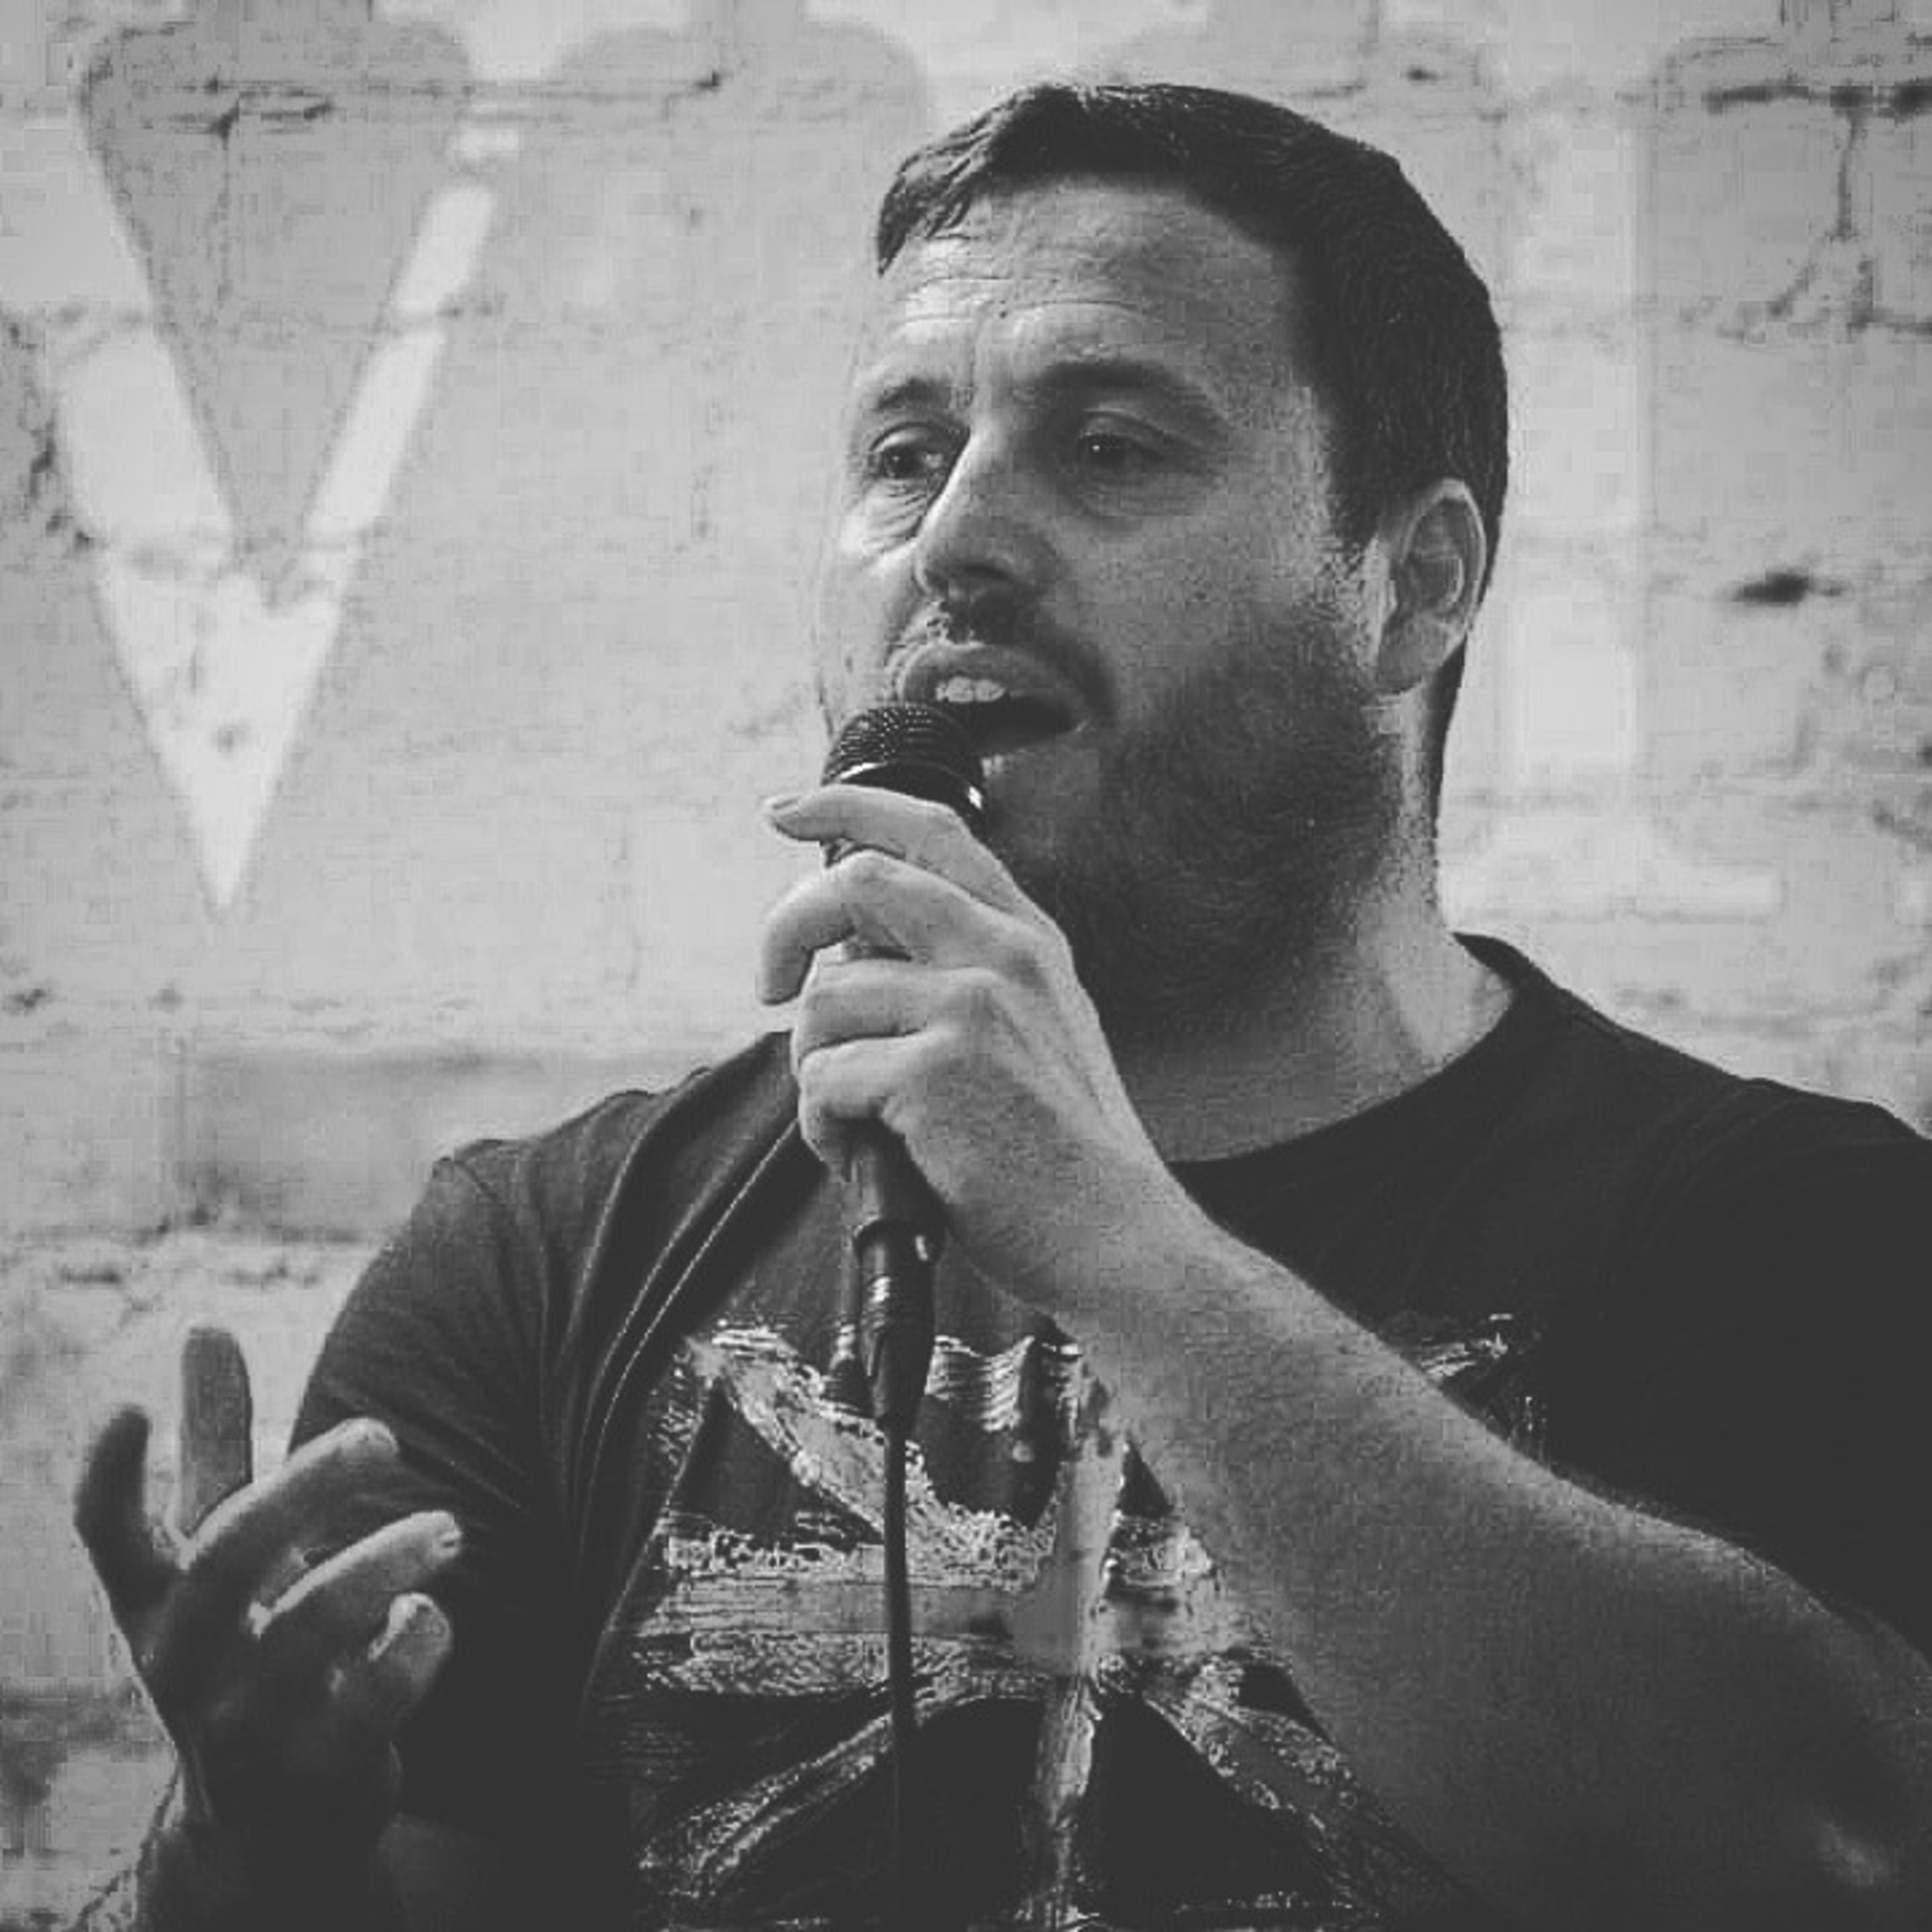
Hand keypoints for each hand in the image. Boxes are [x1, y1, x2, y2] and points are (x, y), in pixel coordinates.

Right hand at [72, 1325, 461, 1915]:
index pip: (107, 1537)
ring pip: (310, 1629)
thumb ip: (214, 1444)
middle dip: (304, 1489)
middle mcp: (189, 1660)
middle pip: (227, 1561)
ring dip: (385, 1563)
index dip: (106, 1478)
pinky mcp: (316, 1766)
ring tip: (448, 1525)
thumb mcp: (220, 1555)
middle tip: (384, 1434)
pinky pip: (371, 1699)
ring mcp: (248, 1719)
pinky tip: (432, 1614)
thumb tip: (201, 1323)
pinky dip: (413, 1646)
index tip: (127, 1407)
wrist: (269, 1818)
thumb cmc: (248, 1647)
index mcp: (159, 1601)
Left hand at [759, 782, 1195, 1313]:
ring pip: (825, 998)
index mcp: (1026, 939)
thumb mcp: (1036, 1032)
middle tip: (769, 986)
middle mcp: (1004, 954)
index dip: (845, 807)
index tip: (785, 815)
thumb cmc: (1057, 1154)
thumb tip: (850, 960)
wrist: (1112, 1235)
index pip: (932, 828)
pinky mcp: (936, 1070)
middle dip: (786, 928)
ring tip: (852, 1121)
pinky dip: (822, 1127)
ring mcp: (973, 1006)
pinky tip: (863, 1157)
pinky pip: (822, 1078)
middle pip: (858, 882)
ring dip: (811, 1065)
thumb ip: (963, 977)